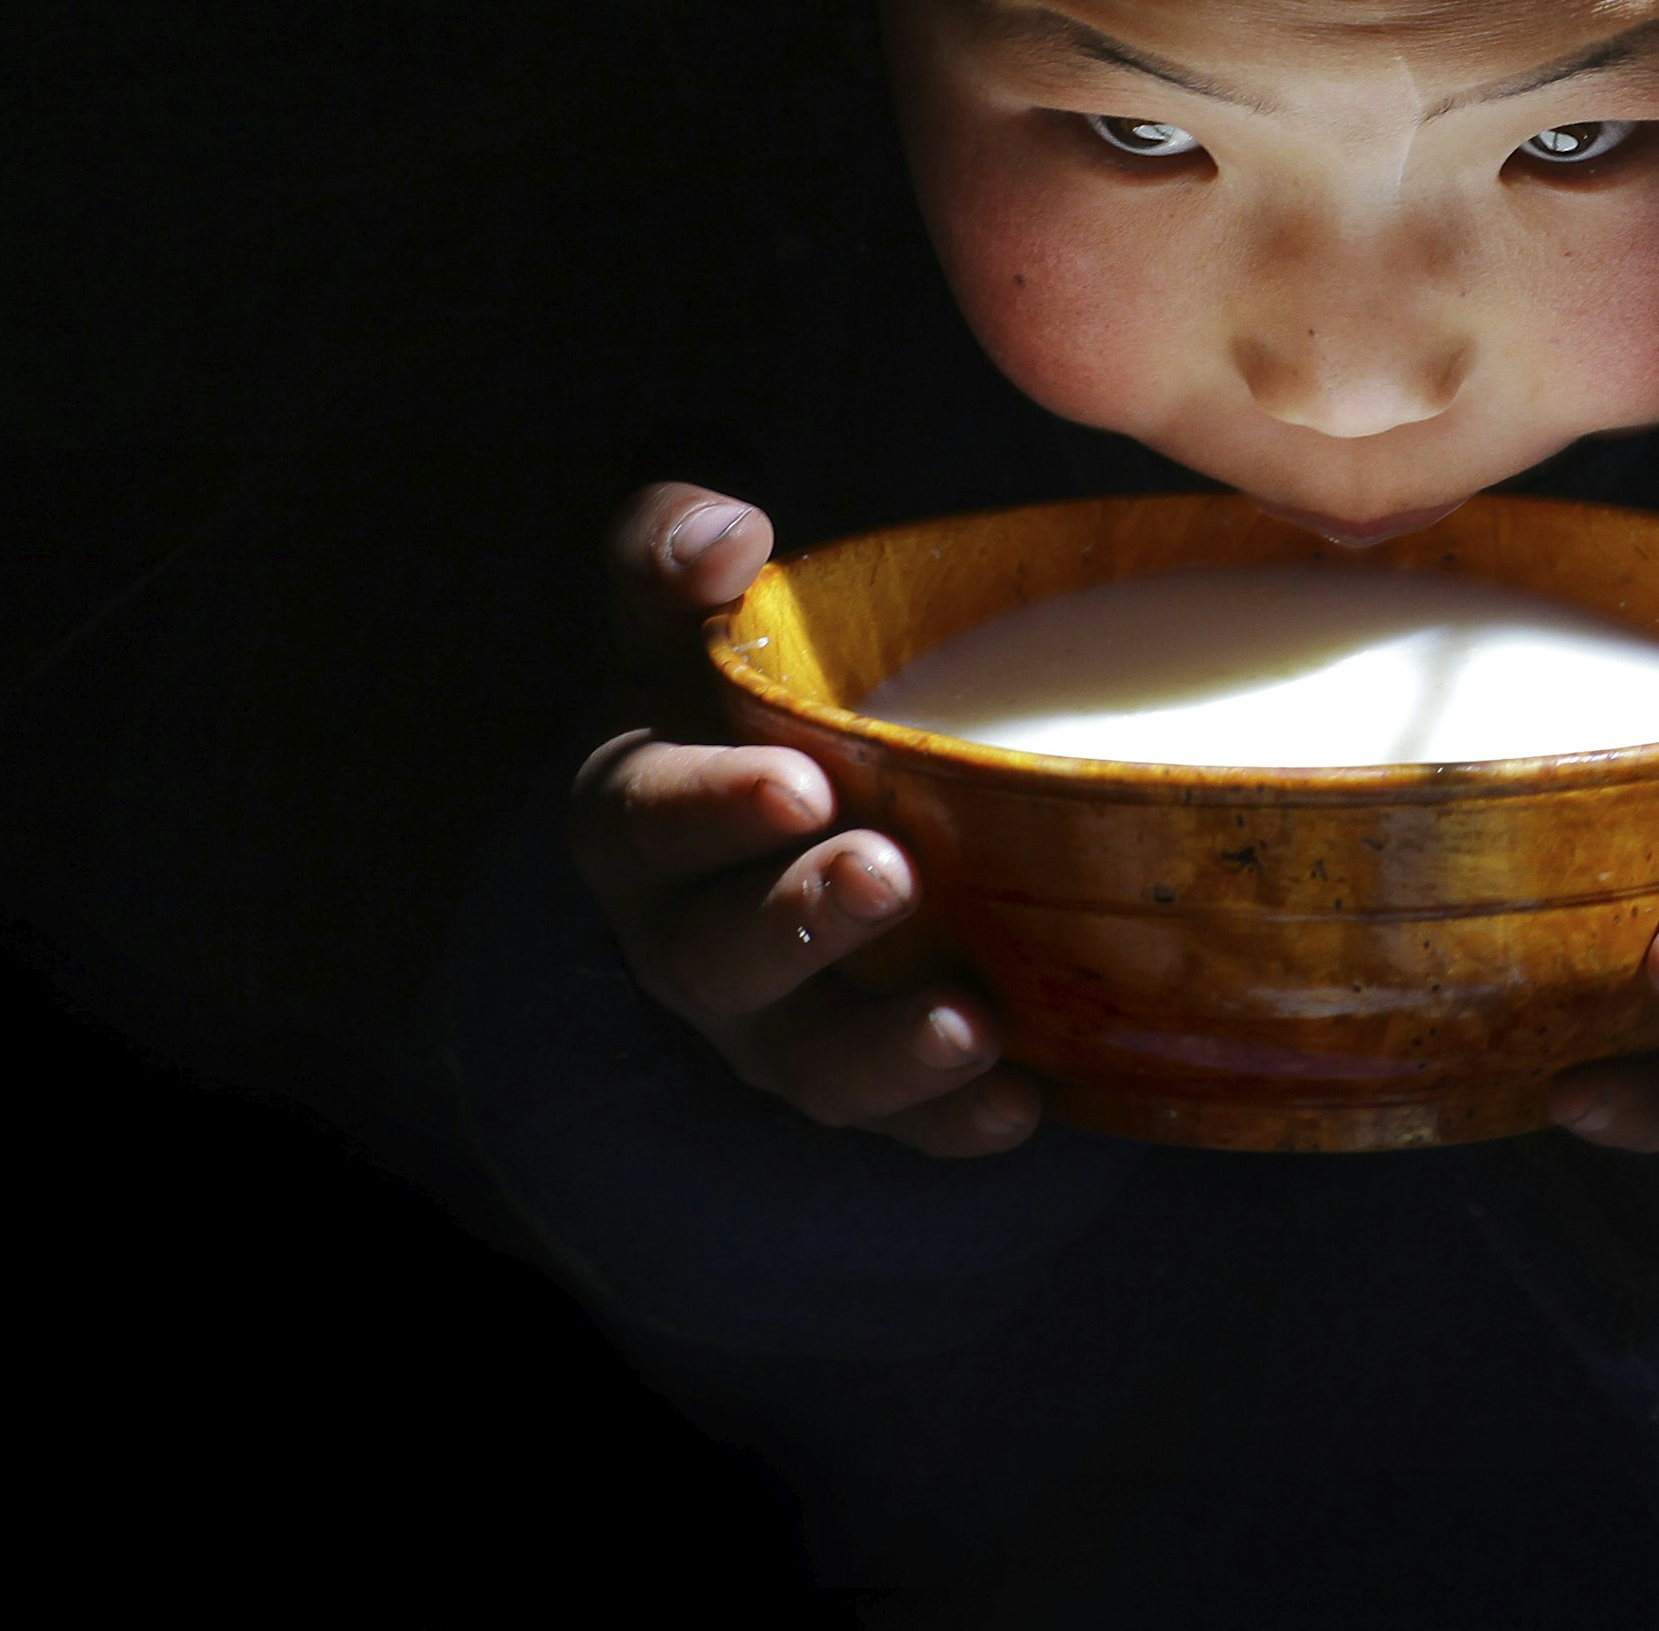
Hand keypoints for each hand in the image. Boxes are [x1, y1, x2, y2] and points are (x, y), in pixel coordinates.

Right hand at [566, 482, 1041, 1156]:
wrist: (812, 784)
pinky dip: (951, 1120)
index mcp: (637, 812)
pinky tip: (1022, 1100)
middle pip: (717, 953)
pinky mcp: (856, 1080)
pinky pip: (897, 1124)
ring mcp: (770, 1021)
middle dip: (799, 921)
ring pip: (806, 1061)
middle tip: (889, 872)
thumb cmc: (749, 682)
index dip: (708, 804)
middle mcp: (684, 933)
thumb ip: (676, 554)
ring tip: (966, 1020)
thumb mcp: (691, 614)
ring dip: (881, 1047)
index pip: (640, 815)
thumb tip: (723, 535)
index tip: (798, 778)